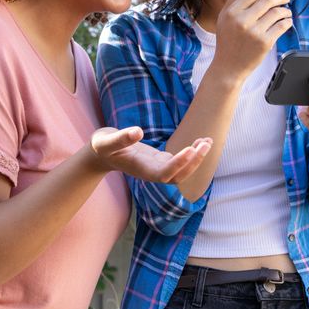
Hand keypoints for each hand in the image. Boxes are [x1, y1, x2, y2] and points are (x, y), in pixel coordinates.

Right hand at [90, 127, 211, 183]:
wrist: (101, 154)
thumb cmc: (102, 147)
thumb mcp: (106, 140)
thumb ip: (120, 138)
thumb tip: (137, 132)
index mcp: (141, 169)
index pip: (164, 174)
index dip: (179, 164)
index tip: (190, 149)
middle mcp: (151, 172)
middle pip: (178, 176)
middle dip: (194, 162)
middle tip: (205, 143)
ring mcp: (157, 167)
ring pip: (182, 171)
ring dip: (197, 159)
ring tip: (208, 141)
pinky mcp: (160, 160)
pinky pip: (180, 162)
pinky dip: (192, 153)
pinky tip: (201, 140)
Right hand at [212, 0, 291, 80]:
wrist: (228, 67)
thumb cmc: (227, 41)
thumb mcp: (224, 18)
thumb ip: (233, 0)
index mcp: (232, 12)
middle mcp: (242, 20)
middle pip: (268, 0)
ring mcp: (255, 32)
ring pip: (277, 12)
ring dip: (285, 10)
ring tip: (286, 11)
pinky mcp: (265, 43)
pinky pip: (281, 26)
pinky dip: (287, 21)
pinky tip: (286, 21)